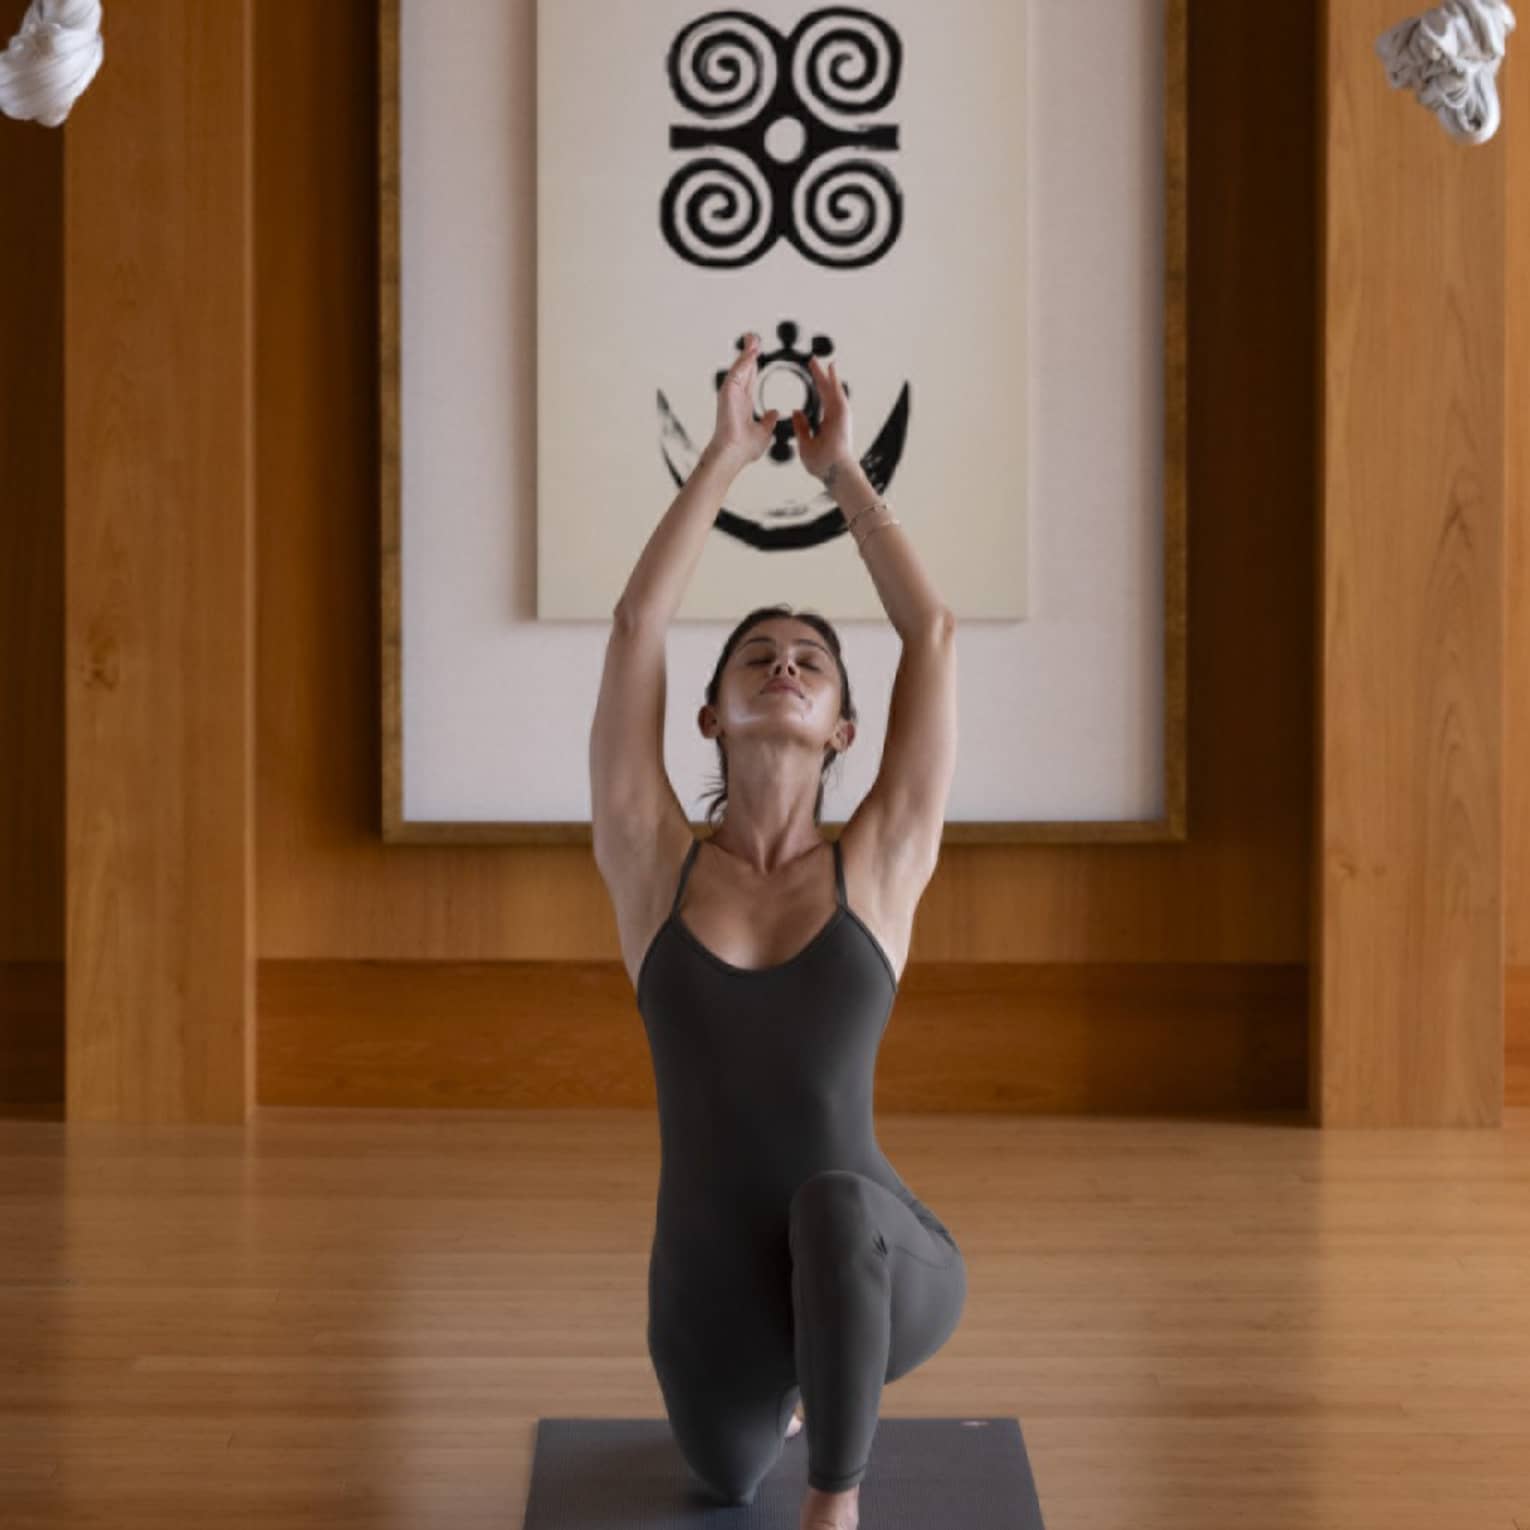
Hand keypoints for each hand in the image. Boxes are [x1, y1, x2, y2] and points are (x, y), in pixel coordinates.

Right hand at [706, 332, 779, 466]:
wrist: (734, 455)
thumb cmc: (744, 449)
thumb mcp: (764, 432)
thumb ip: (768, 421)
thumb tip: (774, 413)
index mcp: (744, 404)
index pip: (750, 379)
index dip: (753, 365)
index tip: (757, 353)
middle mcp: (736, 397)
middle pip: (743, 369)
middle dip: (749, 352)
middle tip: (753, 337)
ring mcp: (731, 394)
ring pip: (739, 368)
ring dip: (746, 352)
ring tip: (753, 338)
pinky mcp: (727, 393)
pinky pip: (737, 373)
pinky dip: (744, 362)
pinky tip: (752, 352)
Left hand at [792, 353, 855, 482]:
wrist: (833, 472)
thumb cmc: (822, 464)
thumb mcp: (805, 443)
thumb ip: (801, 427)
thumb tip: (795, 411)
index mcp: (827, 423)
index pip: (820, 400)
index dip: (815, 386)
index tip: (811, 375)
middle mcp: (835, 417)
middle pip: (825, 391)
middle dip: (819, 375)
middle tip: (812, 361)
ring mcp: (840, 415)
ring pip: (831, 389)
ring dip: (825, 374)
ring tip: (819, 360)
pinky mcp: (843, 414)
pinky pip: (837, 393)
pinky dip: (834, 380)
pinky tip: (830, 367)